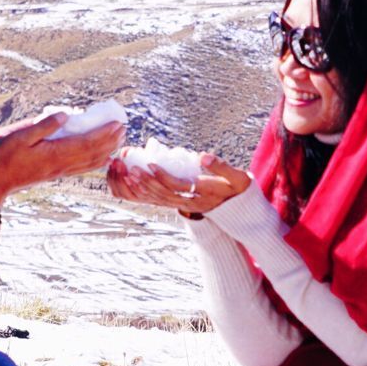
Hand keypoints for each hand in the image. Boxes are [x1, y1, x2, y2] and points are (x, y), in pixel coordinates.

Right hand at [0, 111, 124, 204]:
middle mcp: (61, 164)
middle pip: (94, 153)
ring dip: (106, 150)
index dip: (105, 133)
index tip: (118, 122)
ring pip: (90, 162)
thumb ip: (44, 125)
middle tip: (124, 127)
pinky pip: (80, 168)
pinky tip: (100, 156)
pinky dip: (95, 161)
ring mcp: (58, 171)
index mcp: (55, 153)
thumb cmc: (0, 156)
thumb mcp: (19, 135)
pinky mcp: (53, 173)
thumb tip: (67, 114)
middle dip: (111, 140)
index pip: (87, 142)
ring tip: (117, 139)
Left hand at [105, 153, 250, 218]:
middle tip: (131, 169)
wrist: (238, 209)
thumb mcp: (237, 177)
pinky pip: (159, 202)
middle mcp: (191, 202)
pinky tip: (133, 183)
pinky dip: (145, 194)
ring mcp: (185, 206)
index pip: (179, 186)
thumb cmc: (237, 188)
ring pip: (159, 200)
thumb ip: (221, 166)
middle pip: (164, 194)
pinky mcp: (180, 205)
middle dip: (147, 182)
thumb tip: (203, 156)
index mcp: (204, 193)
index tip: (150, 164)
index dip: (163, 177)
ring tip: (128, 175)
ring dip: (142, 188)